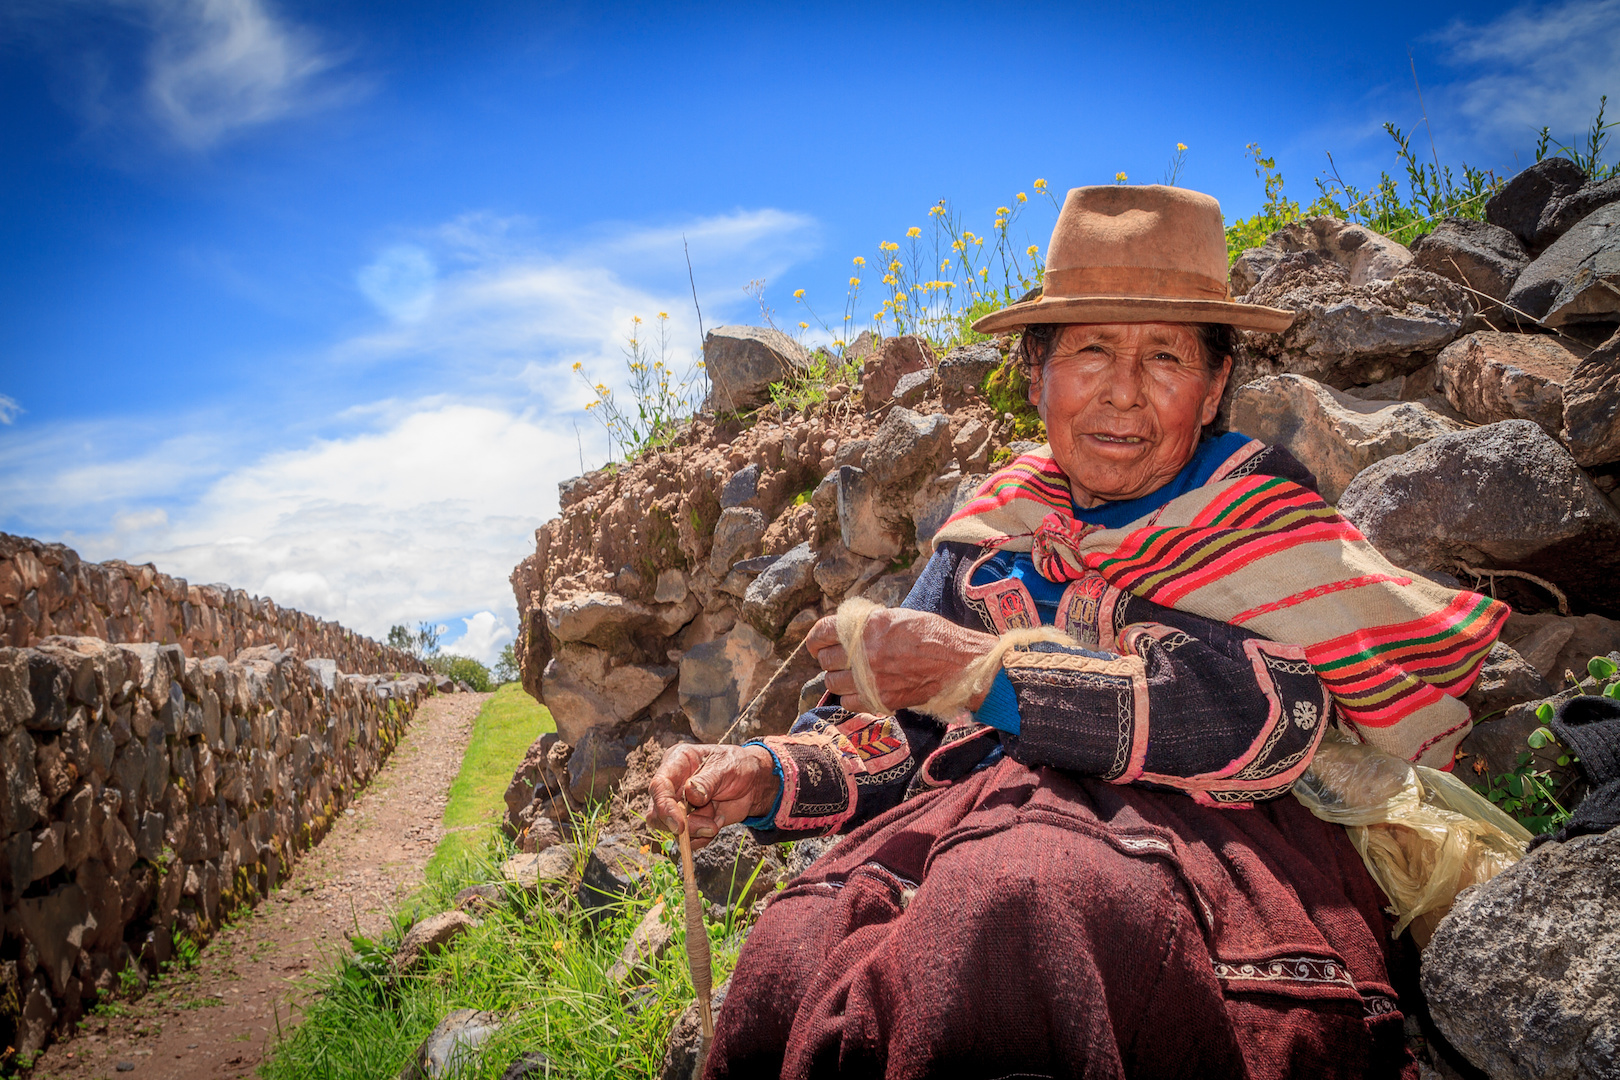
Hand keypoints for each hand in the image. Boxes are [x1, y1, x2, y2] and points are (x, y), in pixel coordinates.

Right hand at [648, 742, 779, 849]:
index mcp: (676, 763)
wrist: (754, 783)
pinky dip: (704, 836)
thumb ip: (707, 781)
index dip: (664, 806)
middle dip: (679, 826)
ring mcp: (679, 805)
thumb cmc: (737, 766)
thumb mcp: (726, 767)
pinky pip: (688, 839)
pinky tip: (718, 821)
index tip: (679, 826)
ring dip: (696, 831)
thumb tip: (691, 794)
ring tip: (716, 821)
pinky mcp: (690, 821)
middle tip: (707, 828)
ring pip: (671, 829)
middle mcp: (673, 785)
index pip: (658, 786)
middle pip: (656, 812)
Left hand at [805, 608, 998, 714]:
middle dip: (830, 659)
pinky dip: (851, 697)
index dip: (815, 639)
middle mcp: (865, 652)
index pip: (824, 631)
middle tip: (840, 660)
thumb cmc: (934, 636)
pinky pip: (849, 702)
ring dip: (838, 679)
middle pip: (826, 659)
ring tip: (850, 676)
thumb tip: (847, 632)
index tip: (816, 644)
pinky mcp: (880, 699)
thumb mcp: (899, 617)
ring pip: (833, 683)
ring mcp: (871, 678)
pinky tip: (862, 690)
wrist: (959, 664)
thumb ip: (869, 625)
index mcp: (868, 626)